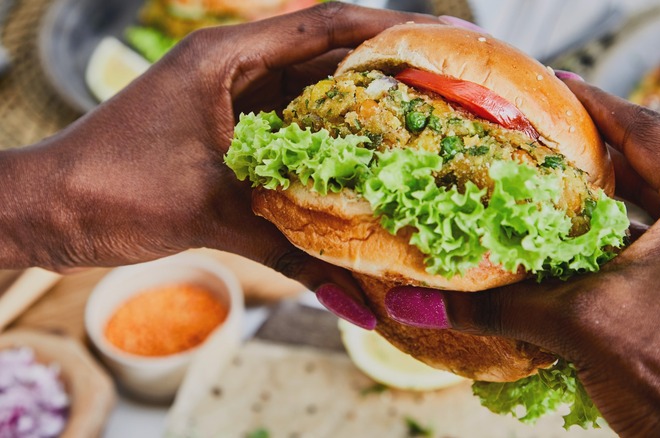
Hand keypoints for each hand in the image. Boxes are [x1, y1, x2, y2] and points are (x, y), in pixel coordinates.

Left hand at [0, 4, 438, 312]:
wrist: (50, 209)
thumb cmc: (112, 191)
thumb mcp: (211, 213)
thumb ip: (290, 252)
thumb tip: (356, 303)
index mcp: (225, 57)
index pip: (320, 25)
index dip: (382, 28)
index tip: (435, 39)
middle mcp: (232, 68)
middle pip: (322, 58)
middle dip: (382, 73)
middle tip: (439, 91)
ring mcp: (228, 99)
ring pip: (307, 95)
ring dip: (354, 111)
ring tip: (414, 129)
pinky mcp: (224, 132)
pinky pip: (287, 129)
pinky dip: (321, 144)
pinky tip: (357, 166)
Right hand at [384, 79, 659, 434]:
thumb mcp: (581, 325)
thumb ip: (495, 307)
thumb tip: (415, 302)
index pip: (644, 128)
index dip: (592, 103)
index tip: (551, 86)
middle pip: (646, 169)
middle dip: (591, 156)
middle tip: (539, 141)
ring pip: (650, 215)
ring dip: (601, 206)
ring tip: (547, 194)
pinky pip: (655, 252)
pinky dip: (612, 248)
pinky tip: (571, 257)